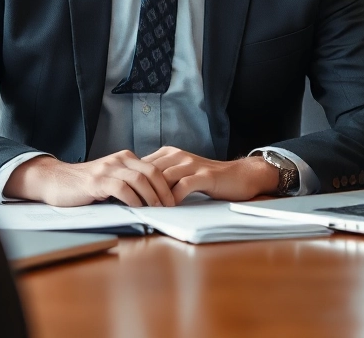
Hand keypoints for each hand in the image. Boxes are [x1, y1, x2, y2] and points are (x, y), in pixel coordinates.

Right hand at [3, 151, 176, 206]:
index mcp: (124, 158)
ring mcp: (107, 169)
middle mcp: (118, 160)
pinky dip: (133, 199)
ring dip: (152, 196)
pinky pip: (121, 188)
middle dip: (164, 190)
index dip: (167, 184)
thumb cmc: (84, 184)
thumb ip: (128, 182)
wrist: (56, 181)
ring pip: (139, 179)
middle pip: (151, 171)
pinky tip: (137, 208)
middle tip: (170, 206)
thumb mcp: (110, 178)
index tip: (174, 199)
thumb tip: (152, 198)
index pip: (154, 167)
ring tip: (158, 209)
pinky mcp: (96, 181)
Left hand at [141, 147, 280, 202]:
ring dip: (153, 195)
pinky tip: (168, 209)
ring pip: (164, 178)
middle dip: (139, 189)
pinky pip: (183, 186)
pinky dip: (172, 199)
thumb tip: (139, 189)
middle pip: (150, 171)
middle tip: (129, 206)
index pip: (142, 165)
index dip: (133, 180)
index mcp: (169, 153)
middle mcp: (178, 155)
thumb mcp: (181, 172)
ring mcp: (191, 164)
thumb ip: (163, 176)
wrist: (240, 175)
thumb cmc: (208, 178)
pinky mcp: (204, 176)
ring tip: (145, 210)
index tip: (124, 195)